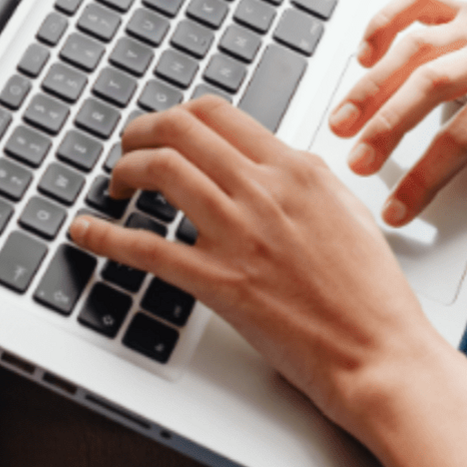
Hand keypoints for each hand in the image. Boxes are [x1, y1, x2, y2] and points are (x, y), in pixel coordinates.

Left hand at [68, 97, 434, 442]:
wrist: (379, 352)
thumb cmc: (370, 293)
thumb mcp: (345, 210)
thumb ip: (302, 178)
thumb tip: (268, 160)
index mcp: (295, 169)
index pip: (218, 114)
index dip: (177, 115)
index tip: (165, 130)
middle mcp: (264, 190)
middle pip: (180, 129)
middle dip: (141, 132)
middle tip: (128, 148)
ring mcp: (239, 234)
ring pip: (161, 169)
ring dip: (125, 170)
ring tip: (116, 184)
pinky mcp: (220, 282)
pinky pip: (146, 248)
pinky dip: (106, 236)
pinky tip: (86, 232)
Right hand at [328, 0, 466, 255]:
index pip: (461, 141)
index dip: (424, 179)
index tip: (397, 209)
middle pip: (425, 87)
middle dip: (384, 127)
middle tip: (356, 162)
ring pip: (412, 47)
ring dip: (371, 83)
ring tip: (343, 117)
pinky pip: (417, 3)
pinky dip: (386, 21)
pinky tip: (366, 52)